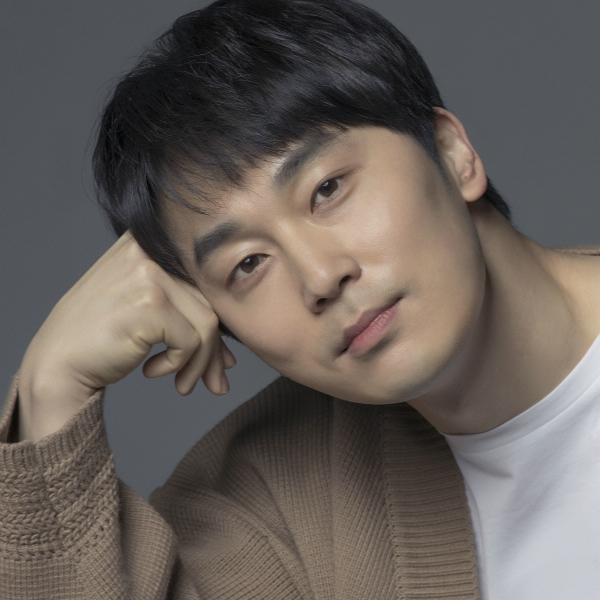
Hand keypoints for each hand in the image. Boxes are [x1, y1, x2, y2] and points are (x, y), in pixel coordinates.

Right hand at [18, 232, 234, 441]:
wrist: (57, 364)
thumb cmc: (102, 338)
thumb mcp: (145, 308)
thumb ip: (185, 310)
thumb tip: (231, 355)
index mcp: (148, 242)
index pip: (203, 280)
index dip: (217, 322)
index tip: (218, 358)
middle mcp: (149, 250)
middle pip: (210, 302)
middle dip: (216, 350)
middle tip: (215, 382)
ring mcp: (149, 274)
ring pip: (208, 324)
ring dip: (200, 363)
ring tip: (184, 385)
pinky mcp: (150, 303)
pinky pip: (192, 341)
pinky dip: (180, 365)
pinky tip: (153, 372)